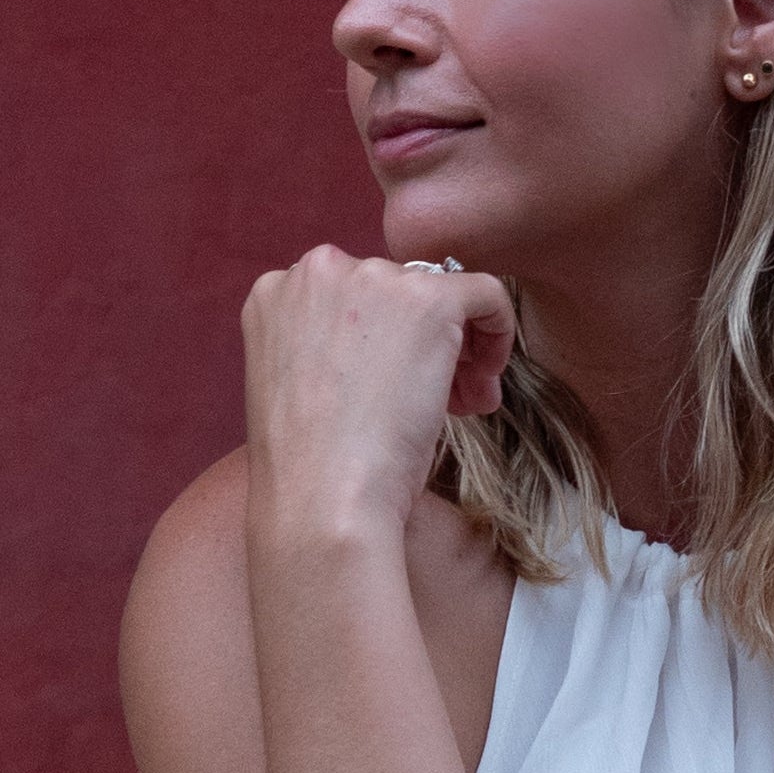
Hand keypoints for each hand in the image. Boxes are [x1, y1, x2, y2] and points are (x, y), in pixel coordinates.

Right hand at [241, 246, 516, 553]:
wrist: (322, 500)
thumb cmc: (309, 470)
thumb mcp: (300, 390)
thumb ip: (326, 351)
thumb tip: (387, 347)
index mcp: (275, 294)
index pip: (350, 296)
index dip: (381, 341)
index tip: (394, 388)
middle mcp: (317, 272)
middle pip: (394, 290)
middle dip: (421, 344)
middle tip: (441, 403)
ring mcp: (371, 279)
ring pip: (437, 293)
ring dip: (457, 349)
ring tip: (463, 406)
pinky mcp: (426, 300)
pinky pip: (484, 291)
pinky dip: (497, 328)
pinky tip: (487, 382)